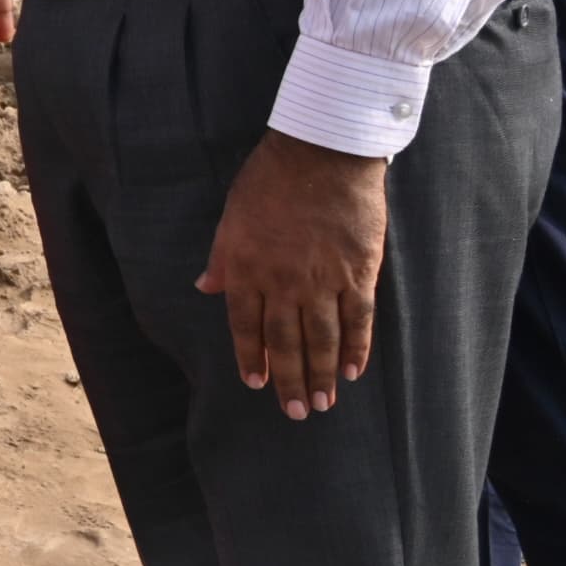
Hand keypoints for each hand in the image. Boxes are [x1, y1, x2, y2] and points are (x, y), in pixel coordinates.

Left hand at [198, 131, 390, 418]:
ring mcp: (324, 281)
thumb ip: (222, 258)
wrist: (322, 153)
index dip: (252, 358)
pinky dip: (357, 349)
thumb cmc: (271, 179)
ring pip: (322, 340)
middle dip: (288, 381)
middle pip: (286, 342)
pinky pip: (358, 320)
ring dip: (321, 376)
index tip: (256, 384)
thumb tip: (206, 288)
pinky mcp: (359, 273)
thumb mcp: (232, 216)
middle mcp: (284, 282)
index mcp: (248, 268)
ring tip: (322, 404)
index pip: (246, 327)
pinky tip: (353, 371)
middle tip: (294, 412)